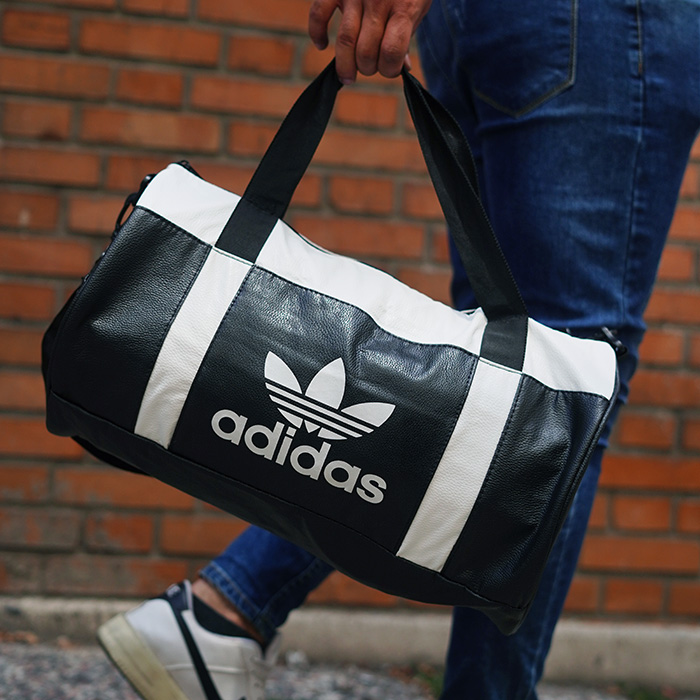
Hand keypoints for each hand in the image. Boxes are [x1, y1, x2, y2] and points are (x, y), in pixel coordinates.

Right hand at [308, 0, 431, 83]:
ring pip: (346, 41)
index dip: (389, 70)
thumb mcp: (418, 7)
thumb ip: (407, 35)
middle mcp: (378, 1)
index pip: (391, 52)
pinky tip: (323, 45)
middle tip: (369, 67)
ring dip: (346, 64)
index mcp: (404, 8)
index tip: (389, 69)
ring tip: (348, 75)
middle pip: (366, 51)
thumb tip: (403, 67)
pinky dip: (317, 33)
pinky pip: (319, 13)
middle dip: (368, 68)